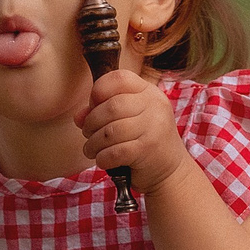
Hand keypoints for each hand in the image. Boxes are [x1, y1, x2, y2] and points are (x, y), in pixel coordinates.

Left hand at [79, 71, 189, 193]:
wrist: (170, 171)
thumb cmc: (144, 142)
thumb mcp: (129, 120)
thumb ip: (103, 112)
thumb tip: (79, 116)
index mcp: (149, 92)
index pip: (119, 78)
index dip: (99, 90)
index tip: (93, 106)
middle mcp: (154, 105)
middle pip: (111, 106)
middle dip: (91, 122)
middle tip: (88, 133)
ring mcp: (154, 127)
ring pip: (110, 131)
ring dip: (93, 143)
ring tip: (92, 149)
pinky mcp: (149, 149)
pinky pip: (115, 151)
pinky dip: (103, 158)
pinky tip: (102, 160)